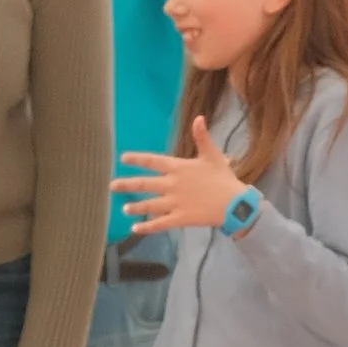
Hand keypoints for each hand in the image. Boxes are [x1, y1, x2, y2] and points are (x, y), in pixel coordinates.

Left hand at [117, 121, 243, 234]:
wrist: (235, 204)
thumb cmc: (223, 178)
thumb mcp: (213, 155)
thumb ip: (202, 137)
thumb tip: (199, 118)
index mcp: (178, 168)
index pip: (152, 161)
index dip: (137, 159)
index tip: (123, 158)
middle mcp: (172, 185)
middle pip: (144, 184)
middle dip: (127, 185)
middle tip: (112, 186)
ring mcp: (175, 203)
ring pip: (149, 205)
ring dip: (135, 207)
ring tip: (124, 209)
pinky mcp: (180, 218)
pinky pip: (160, 224)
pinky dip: (147, 227)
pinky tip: (135, 229)